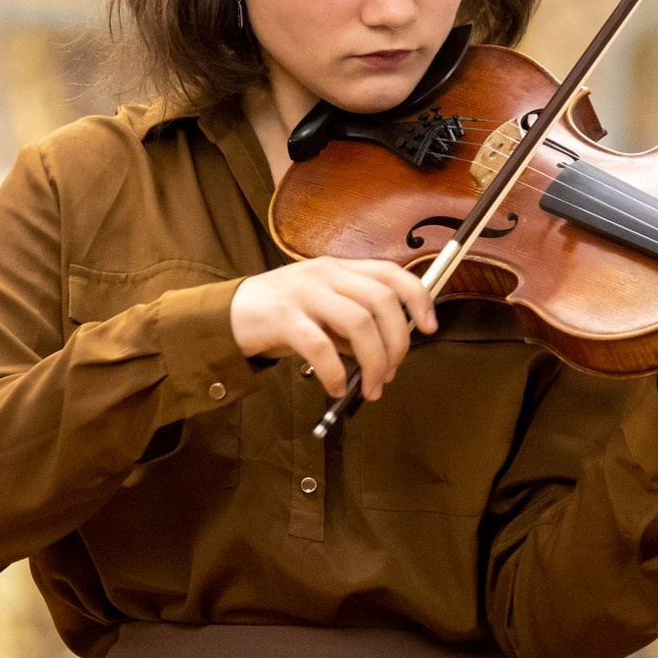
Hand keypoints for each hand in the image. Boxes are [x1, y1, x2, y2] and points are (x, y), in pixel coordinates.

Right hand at [229, 257, 439, 400]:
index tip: (429, 328)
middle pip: (381, 301)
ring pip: (358, 322)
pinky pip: (320, 346)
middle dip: (397, 343)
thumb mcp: (323, 310)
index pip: (391, 273)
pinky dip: (335, 372)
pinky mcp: (282, 317)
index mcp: (340, 269)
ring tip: (370, 387)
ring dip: (373, 361)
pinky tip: (336, 388)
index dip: (418, 299)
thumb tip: (387, 353)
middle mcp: (326, 274)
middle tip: (391, 373)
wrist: (228, 315)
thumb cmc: (281, 314)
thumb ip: (353, 324)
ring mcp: (304, 293)